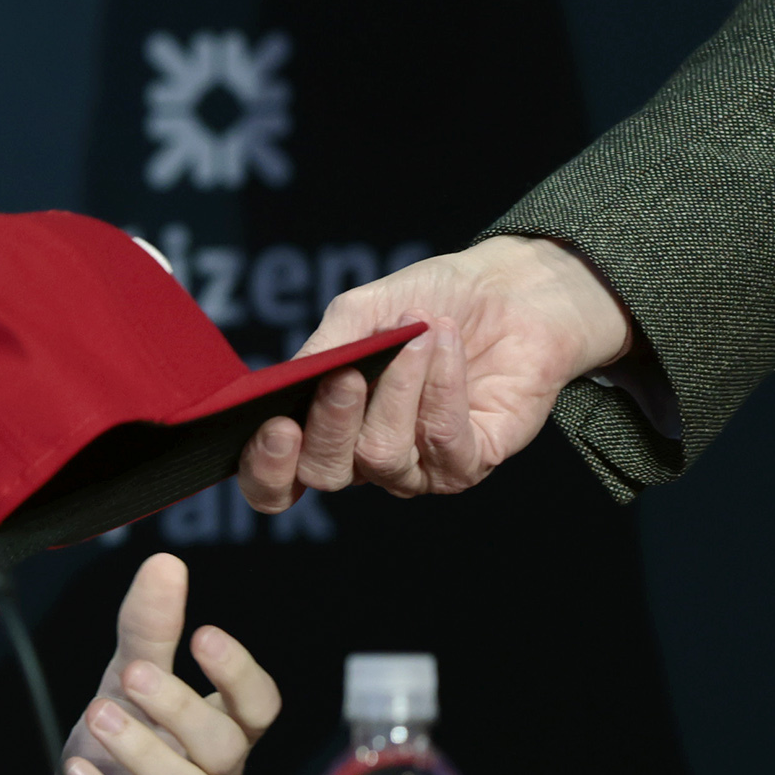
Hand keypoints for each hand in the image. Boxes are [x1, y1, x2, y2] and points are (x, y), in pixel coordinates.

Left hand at [20, 554, 278, 774]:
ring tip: (99, 714)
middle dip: (183, 707)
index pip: (259, 708)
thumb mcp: (126, 688)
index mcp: (217, 736)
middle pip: (226, 748)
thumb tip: (166, 562)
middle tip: (134, 674)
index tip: (205, 636)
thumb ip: (148, 633)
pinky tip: (79, 773)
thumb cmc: (116, 759)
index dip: (240, 675)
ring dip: (145, 752)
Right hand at [234, 235, 635, 513]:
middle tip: (346, 374)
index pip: (278, 482)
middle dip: (330, 423)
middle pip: (325, 474)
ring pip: (382, 454)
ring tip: (418, 332)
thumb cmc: (426, 302)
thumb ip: (324, 349)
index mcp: (324, 428)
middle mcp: (365, 459)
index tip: (277, 425)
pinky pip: (442, 441)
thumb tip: (292, 380)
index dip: (266, 469)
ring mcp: (417, 467)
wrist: (507, 293)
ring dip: (397, 385)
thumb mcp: (360, 313)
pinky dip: (440, 385)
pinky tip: (444, 342)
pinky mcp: (469, 463)